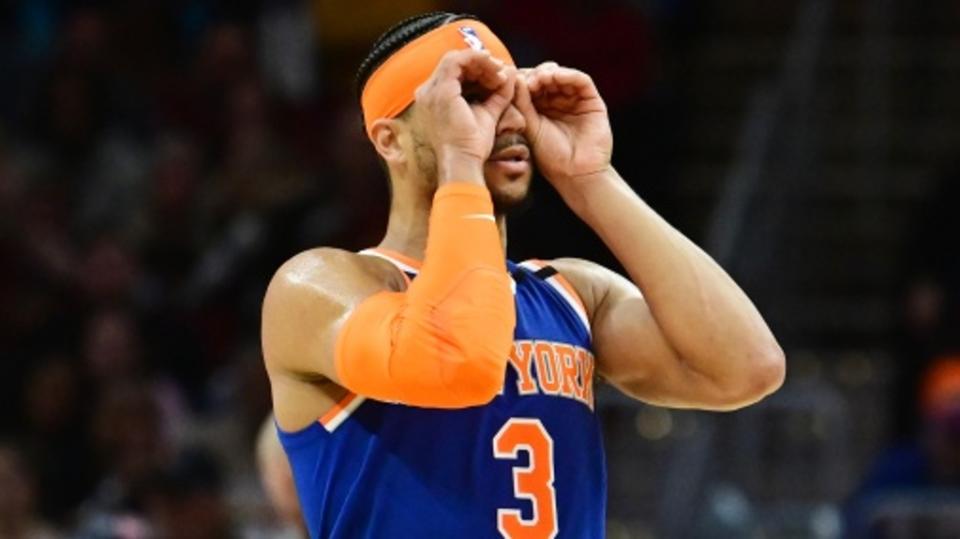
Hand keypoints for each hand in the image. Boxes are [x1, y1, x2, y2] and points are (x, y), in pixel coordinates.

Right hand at [414, 49, 516, 181]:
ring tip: (500, 74)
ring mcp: (432, 90)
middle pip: (455, 64)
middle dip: (481, 65)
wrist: (464, 162)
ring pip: (457, 59)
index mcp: (434, 100)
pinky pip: (459, 61)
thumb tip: (511, 72)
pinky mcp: (441, 89)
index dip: (478, 71)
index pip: (455, 74)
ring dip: (482, 63)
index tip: (499, 78)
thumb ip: (498, 94)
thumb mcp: (487, 114)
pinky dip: (479, 61)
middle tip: (501, 73)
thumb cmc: (472, 146)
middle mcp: (428, 93)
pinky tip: (495, 70)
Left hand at [515, 63, 612, 194]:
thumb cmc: (551, 156)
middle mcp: (558, 101)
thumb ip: (522, 103)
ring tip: (540, 78)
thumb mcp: (530, 126)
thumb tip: (514, 77)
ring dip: (550, 73)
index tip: (512, 80)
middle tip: (527, 79)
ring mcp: (575, 99)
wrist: (575, 173)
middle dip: (536, 74)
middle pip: (547, 76)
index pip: (531, 84)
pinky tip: (556, 77)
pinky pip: (581, 80)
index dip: (522, 79)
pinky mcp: (592, 100)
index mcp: (541, 107)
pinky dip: (568, 74)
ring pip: (563, 75)